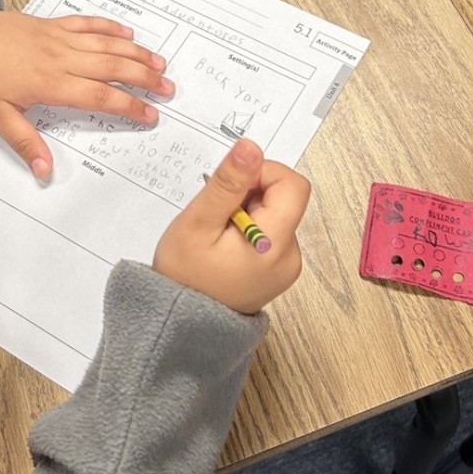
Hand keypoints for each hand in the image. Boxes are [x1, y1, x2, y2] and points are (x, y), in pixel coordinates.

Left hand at [0, 12, 172, 177]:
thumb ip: (24, 142)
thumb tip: (44, 170)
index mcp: (51, 83)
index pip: (100, 97)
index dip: (128, 107)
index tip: (149, 116)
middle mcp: (62, 58)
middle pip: (113, 68)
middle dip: (144, 79)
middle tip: (168, 89)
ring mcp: (59, 38)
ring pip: (107, 45)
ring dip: (136, 53)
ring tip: (160, 63)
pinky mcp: (53, 24)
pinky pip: (89, 23)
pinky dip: (110, 27)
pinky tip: (127, 33)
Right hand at [153, 139, 309, 314]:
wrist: (180, 326)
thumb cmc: (184, 276)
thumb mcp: (198, 223)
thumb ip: (227, 183)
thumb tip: (251, 147)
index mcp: (276, 244)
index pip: (292, 184)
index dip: (261, 174)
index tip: (229, 188)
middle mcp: (291, 256)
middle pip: (284, 198)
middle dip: (249, 194)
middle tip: (216, 216)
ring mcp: (286, 266)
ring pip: (274, 213)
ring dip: (246, 211)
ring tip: (216, 235)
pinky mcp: (277, 271)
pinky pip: (270, 232)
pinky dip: (248, 228)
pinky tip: (224, 246)